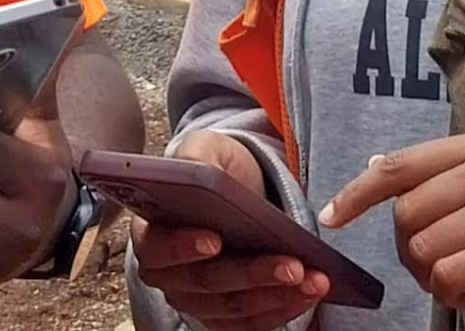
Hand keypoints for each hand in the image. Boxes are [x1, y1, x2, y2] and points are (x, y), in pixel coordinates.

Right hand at [132, 131, 329, 330]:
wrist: (236, 194)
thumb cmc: (213, 170)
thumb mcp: (203, 150)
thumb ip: (193, 158)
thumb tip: (194, 170)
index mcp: (150, 234)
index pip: (157, 249)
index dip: (183, 247)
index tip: (215, 241)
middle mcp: (169, 276)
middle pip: (205, 283)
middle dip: (252, 275)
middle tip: (291, 265)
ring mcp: (196, 301)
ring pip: (234, 307)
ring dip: (277, 296)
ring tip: (314, 279)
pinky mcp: (225, 316)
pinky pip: (252, 323)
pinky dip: (283, 311)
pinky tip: (309, 294)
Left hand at [319, 132, 464, 311]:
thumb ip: (435, 172)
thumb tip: (374, 164)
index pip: (400, 167)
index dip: (357, 193)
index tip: (331, 217)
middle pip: (406, 213)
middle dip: (408, 242)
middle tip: (435, 252)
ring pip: (420, 248)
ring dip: (426, 270)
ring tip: (454, 268)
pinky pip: (443, 276)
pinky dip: (445, 290)